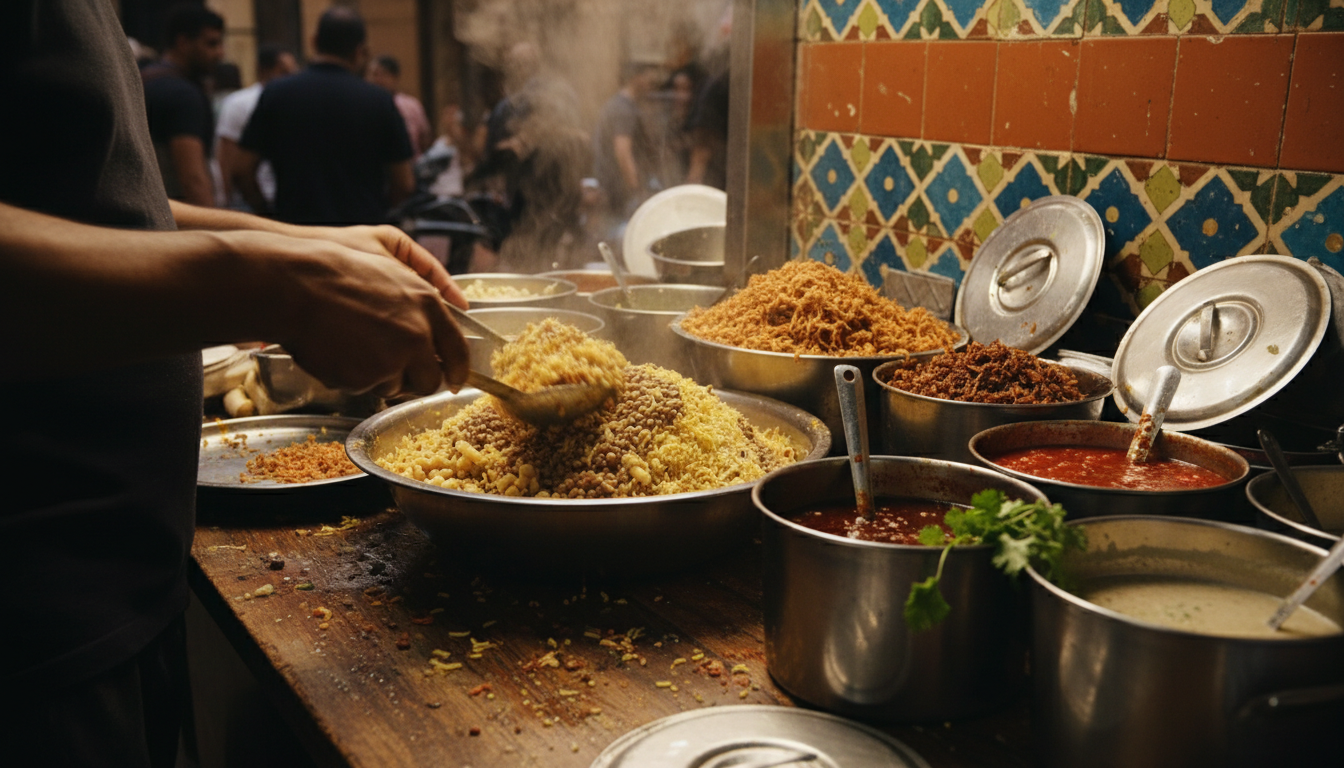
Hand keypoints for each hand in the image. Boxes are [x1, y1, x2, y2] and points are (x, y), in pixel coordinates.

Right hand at [223, 230, 468, 395]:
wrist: (295, 285)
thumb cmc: (336, 270)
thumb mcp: (393, 265)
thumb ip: (425, 288)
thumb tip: (451, 312)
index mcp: (428, 305)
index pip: (458, 350)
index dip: (460, 371)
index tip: (457, 381)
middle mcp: (417, 335)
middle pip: (431, 380)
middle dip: (417, 382)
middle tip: (397, 374)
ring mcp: (393, 359)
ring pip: (397, 387)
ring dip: (381, 377)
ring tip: (354, 350)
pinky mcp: (366, 377)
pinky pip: (366, 389)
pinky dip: (353, 379)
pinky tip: (337, 354)